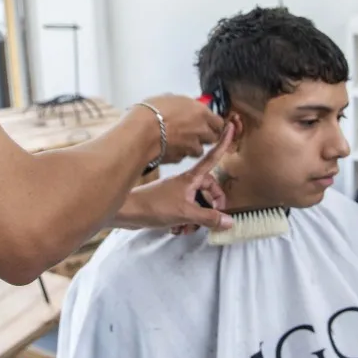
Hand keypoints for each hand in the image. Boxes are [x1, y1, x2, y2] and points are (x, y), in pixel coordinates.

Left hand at [114, 124, 235, 230]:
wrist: (127, 211)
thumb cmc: (154, 206)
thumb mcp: (185, 213)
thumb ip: (208, 217)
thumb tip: (229, 221)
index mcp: (190, 177)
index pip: (212, 158)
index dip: (222, 144)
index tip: (231, 128)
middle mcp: (185, 182)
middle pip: (208, 188)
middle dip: (212, 205)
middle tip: (212, 220)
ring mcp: (176, 191)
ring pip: (197, 202)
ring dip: (197, 218)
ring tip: (187, 228)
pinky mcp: (169, 202)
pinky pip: (185, 210)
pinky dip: (185, 221)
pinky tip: (177, 229)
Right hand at [134, 94, 225, 163]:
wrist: (141, 132)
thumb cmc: (152, 111)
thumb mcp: (169, 98)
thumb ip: (183, 105)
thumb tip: (184, 108)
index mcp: (201, 112)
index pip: (219, 122)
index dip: (213, 123)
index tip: (206, 122)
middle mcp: (201, 131)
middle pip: (213, 137)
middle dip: (205, 136)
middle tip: (194, 132)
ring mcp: (192, 146)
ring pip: (199, 150)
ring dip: (193, 146)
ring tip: (180, 141)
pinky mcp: (181, 158)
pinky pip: (184, 156)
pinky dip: (179, 153)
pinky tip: (169, 147)